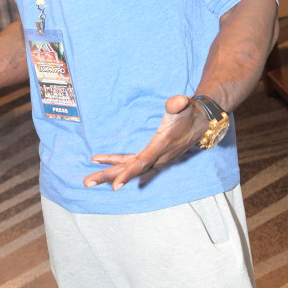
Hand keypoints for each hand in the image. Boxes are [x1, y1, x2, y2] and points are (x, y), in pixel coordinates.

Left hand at [83, 94, 207, 190]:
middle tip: (87, 182)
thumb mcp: (184, 106)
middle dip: (109, 177)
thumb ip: (178, 104)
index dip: (128, 174)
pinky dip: (115, 163)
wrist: (200, 122)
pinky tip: (100, 161)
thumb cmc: (189, 113)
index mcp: (161, 146)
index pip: (142, 163)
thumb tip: (177, 101)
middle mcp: (157, 156)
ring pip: (128, 169)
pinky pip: (130, 162)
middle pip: (130, 170)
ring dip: (108, 173)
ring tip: (88, 179)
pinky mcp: (150, 155)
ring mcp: (153, 158)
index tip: (114, 186)